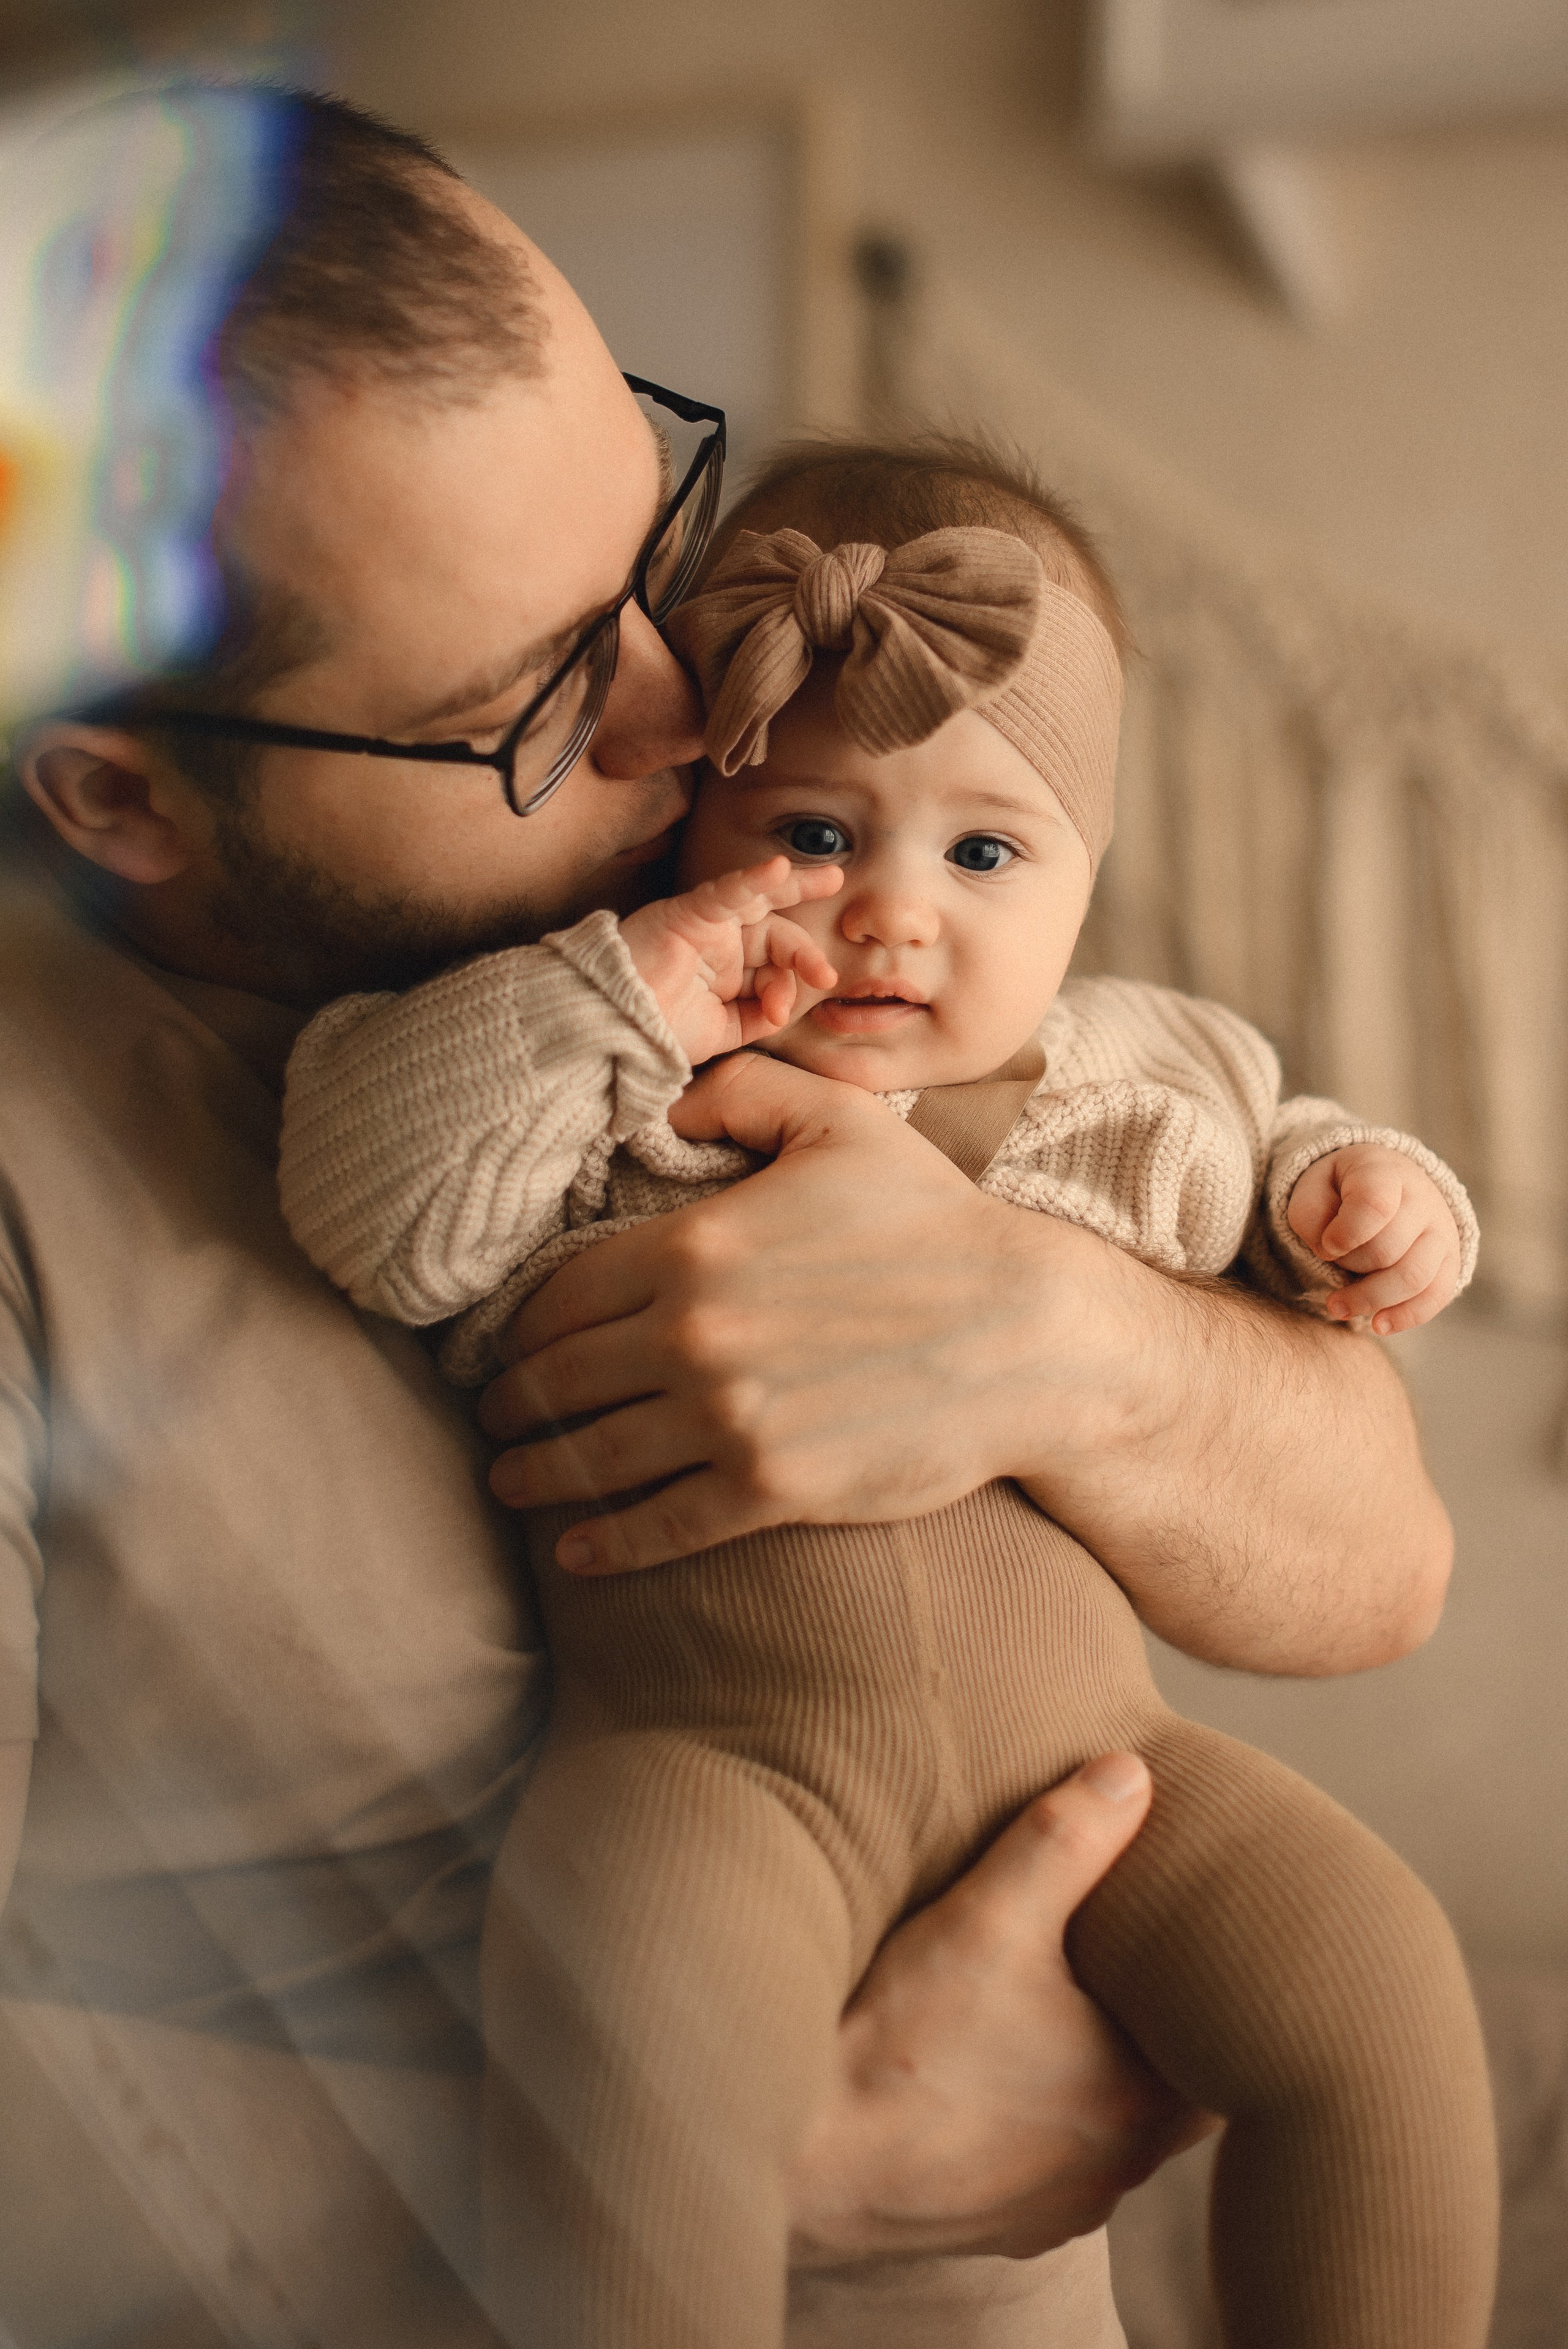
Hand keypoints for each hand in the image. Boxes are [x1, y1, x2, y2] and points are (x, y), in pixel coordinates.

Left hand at [479, 1050, 1053, 1572]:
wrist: (1028, 1334)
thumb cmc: (938, 1224)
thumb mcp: (840, 1125)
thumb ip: (739, 1095)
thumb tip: (661, 1103)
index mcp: (692, 1249)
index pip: (561, 1294)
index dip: (521, 1322)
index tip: (505, 1340)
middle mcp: (690, 1338)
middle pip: (558, 1378)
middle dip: (510, 1397)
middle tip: (489, 1412)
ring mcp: (726, 1420)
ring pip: (593, 1456)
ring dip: (535, 1472)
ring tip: (508, 1479)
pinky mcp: (769, 1488)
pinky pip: (659, 1527)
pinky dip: (607, 1543)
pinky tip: (578, 1551)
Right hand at [619, 855, 841, 1062]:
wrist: (614, 1034)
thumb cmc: (658, 1034)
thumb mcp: (722, 1032)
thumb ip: (757, 1017)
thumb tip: (785, 1007)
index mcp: (728, 972)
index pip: (772, 969)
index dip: (786, 987)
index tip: (780, 1015)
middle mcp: (719, 944)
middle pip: (774, 931)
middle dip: (805, 950)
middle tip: (827, 973)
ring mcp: (705, 926)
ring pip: (758, 898)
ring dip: (797, 887)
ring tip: (833, 881)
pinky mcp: (687, 914)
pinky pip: (724, 892)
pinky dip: (752, 880)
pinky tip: (779, 869)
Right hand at [787, 1754, 1209, 2265]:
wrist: (803, 2158)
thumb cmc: (899, 2039)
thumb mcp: (986, 1918)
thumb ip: (1064, 1840)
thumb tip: (1131, 1773)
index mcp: (1136, 2097)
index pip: (1223, 2048)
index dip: (1211, 1996)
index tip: (1196, 1950)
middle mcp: (1113, 2168)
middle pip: (1174, 2091)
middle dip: (1157, 2031)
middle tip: (1135, 1965)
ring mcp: (1056, 2205)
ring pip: (1110, 2131)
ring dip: (1095, 2078)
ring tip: (1062, 2012)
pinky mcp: (1000, 2226)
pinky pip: (1047, 2168)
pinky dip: (1039, 2123)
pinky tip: (995, 2076)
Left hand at [1287, 1143, 1461, 1334]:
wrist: (1386, 1185)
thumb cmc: (1341, 1190)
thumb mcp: (1313, 1188)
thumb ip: (1310, 1214)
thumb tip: (1329, 1250)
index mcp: (1384, 1172)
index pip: (1375, 1205)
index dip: (1346, 1234)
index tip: (1327, 1245)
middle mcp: (1423, 1199)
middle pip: (1387, 1250)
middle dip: (1350, 1266)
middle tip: (1330, 1263)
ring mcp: (1442, 1231)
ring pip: (1413, 1278)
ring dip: (1370, 1299)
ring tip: (1336, 1307)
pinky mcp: (1450, 1261)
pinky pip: (1436, 1296)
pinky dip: (1405, 1316)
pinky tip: (1377, 1324)